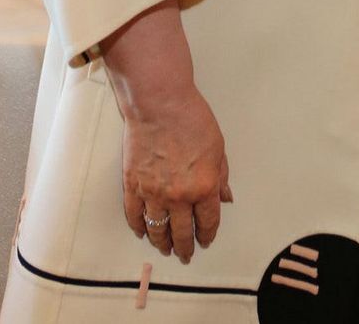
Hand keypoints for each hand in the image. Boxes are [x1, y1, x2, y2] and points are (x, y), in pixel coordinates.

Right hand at [121, 84, 232, 263]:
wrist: (159, 104)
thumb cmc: (193, 119)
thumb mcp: (218, 147)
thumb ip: (222, 175)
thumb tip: (225, 198)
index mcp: (204, 187)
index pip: (207, 221)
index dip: (207, 234)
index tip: (206, 240)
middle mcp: (179, 197)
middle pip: (182, 232)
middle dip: (185, 246)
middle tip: (185, 254)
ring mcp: (153, 193)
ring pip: (157, 230)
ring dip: (162, 243)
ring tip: (165, 249)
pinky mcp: (133, 186)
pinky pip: (135, 215)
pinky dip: (139, 227)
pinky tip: (143, 232)